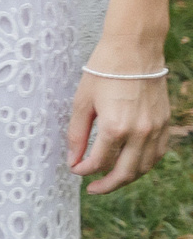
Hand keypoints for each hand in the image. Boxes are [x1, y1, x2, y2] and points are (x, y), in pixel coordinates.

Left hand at [68, 51, 175, 194]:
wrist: (135, 49)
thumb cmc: (104, 70)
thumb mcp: (82, 101)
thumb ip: (77, 134)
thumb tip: (73, 159)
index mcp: (116, 127)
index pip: (99, 162)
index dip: (84, 170)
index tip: (75, 169)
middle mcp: (140, 132)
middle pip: (125, 173)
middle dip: (107, 185)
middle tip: (92, 189)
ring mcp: (156, 129)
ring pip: (144, 167)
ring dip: (127, 177)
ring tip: (110, 179)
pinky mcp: (165, 123)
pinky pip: (158, 153)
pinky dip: (144, 164)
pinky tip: (132, 165)